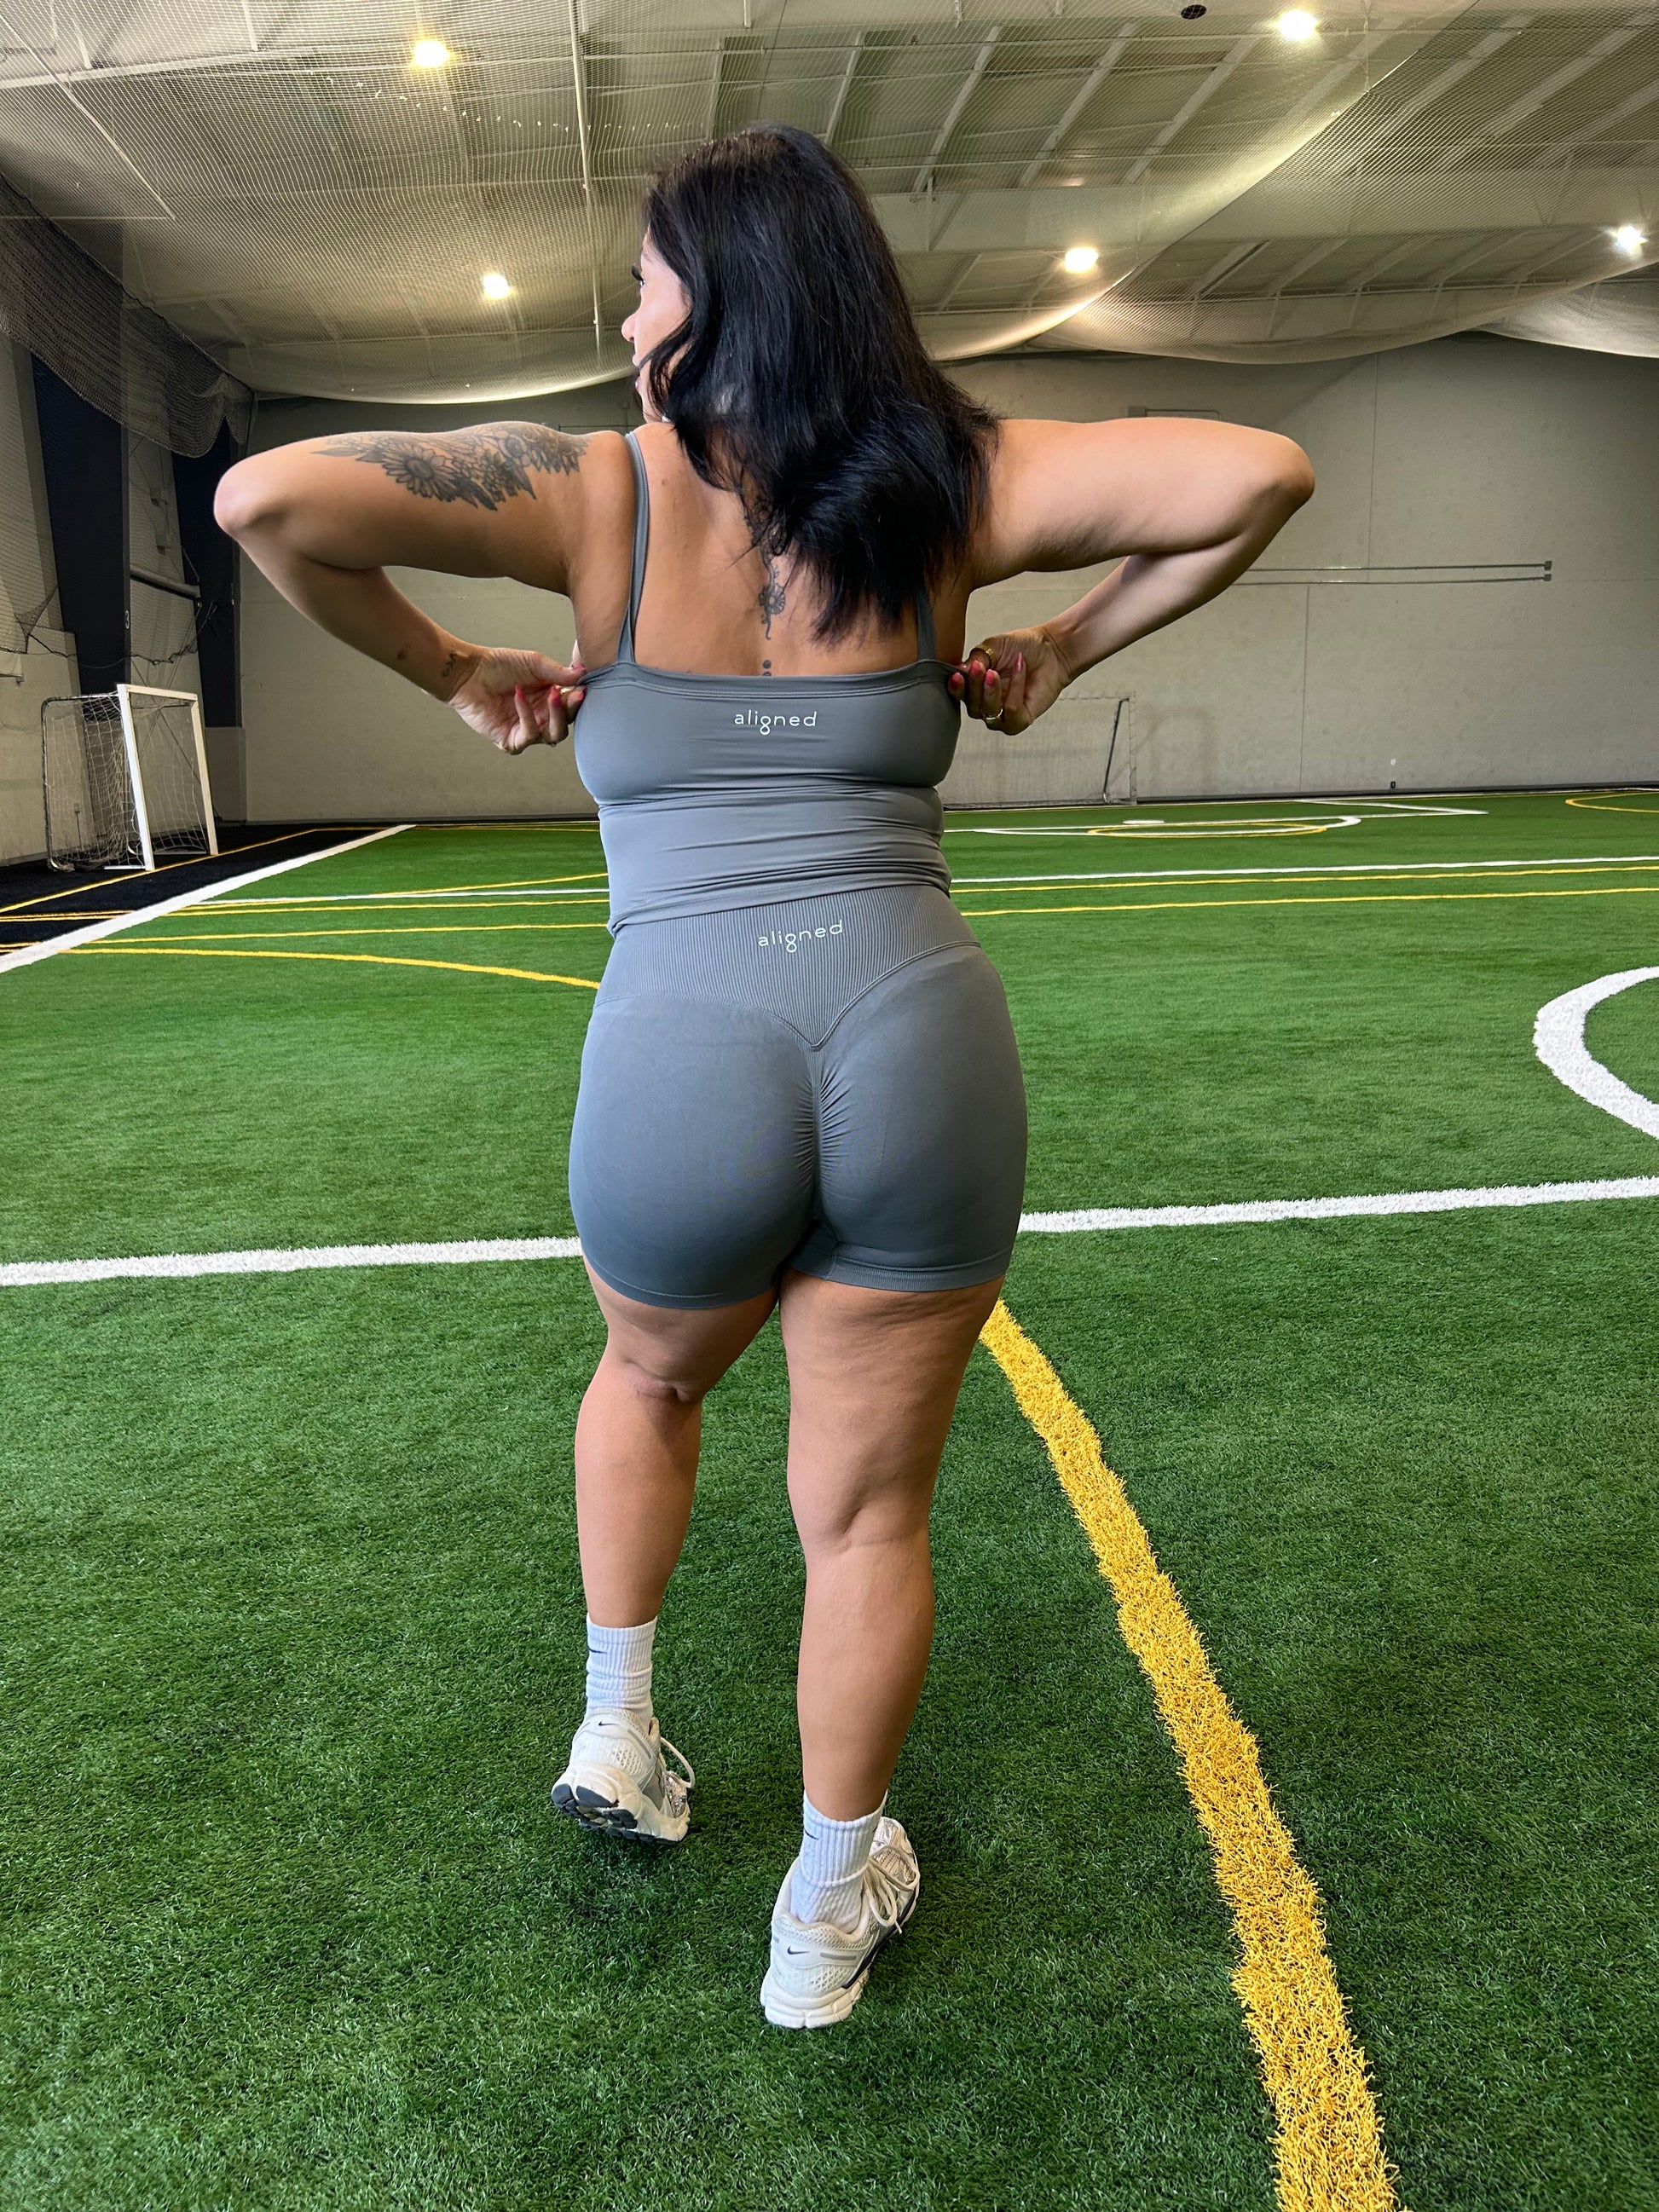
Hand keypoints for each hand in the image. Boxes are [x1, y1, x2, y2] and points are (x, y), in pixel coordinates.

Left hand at [443, 646, 586, 753]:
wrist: (468, 673)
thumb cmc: (497, 666)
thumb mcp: (534, 663)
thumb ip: (558, 671)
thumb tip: (583, 674)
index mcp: (548, 700)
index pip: (571, 706)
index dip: (578, 700)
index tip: (583, 688)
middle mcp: (540, 718)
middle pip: (566, 724)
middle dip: (571, 710)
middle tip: (572, 694)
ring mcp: (526, 731)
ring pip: (553, 735)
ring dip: (556, 715)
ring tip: (551, 693)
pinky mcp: (511, 741)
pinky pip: (529, 735)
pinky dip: (527, 715)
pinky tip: (519, 696)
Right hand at [948, 625, 1071, 734]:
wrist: (1052, 647)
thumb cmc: (1023, 646)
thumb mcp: (992, 647)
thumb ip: (975, 659)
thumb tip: (958, 671)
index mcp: (977, 687)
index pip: (960, 695)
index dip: (956, 688)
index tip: (956, 675)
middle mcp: (988, 703)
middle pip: (972, 707)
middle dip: (973, 687)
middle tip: (979, 668)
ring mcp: (1004, 714)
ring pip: (988, 714)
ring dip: (989, 693)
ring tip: (994, 673)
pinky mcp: (1022, 719)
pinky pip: (1011, 713)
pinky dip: (1013, 691)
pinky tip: (1019, 670)